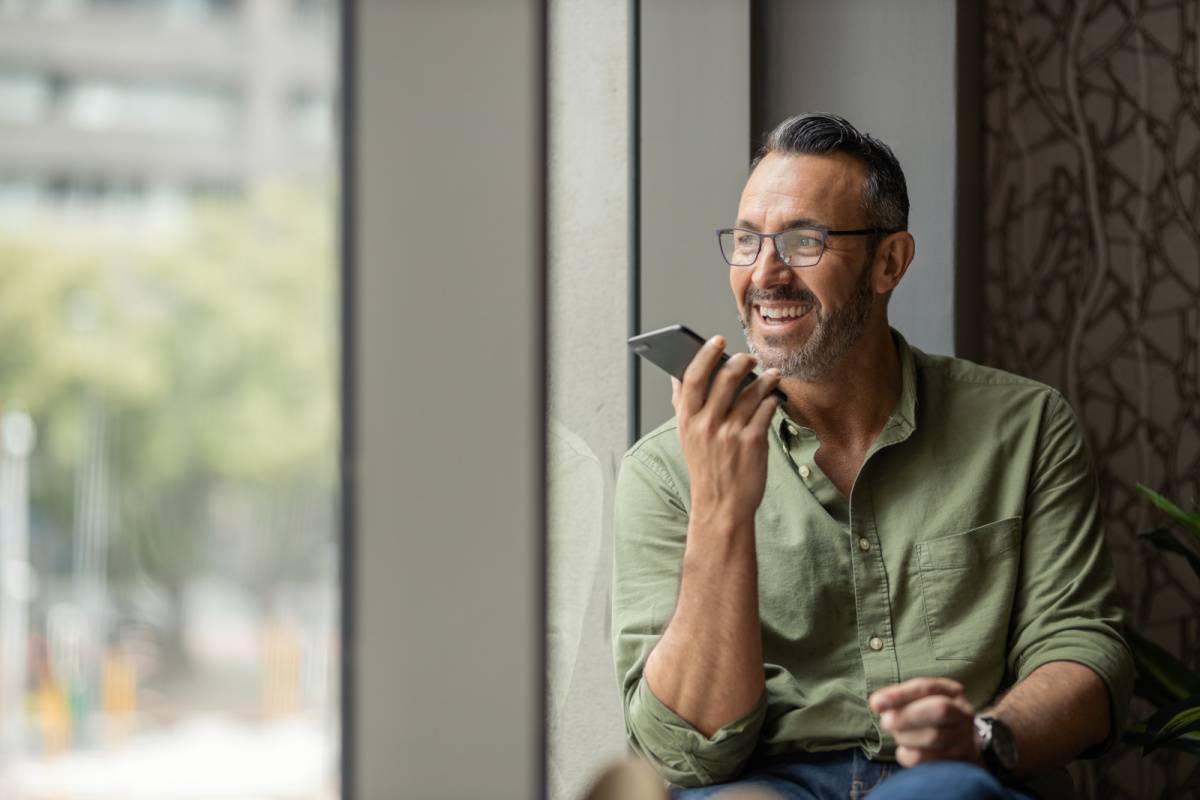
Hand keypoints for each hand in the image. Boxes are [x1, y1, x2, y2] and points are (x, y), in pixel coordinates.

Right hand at [670, 335, 781, 524]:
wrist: (721, 506)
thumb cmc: (706, 468)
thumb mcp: (686, 436)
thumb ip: (682, 405)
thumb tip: (677, 374)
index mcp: (687, 420)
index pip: (693, 377)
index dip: (705, 354)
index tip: (717, 340)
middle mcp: (707, 425)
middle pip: (725, 378)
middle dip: (741, 361)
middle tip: (750, 357)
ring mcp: (730, 433)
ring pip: (752, 392)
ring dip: (765, 379)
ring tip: (771, 375)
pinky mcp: (753, 443)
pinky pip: (766, 410)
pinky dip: (772, 400)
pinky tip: (773, 398)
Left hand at [869, 678, 981, 767]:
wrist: (963, 746)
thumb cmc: (931, 718)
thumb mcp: (920, 701)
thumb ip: (899, 699)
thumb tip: (877, 704)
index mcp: (951, 692)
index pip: (925, 688)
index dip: (899, 695)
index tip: (875, 703)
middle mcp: (962, 713)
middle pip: (938, 710)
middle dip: (906, 716)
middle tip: (885, 723)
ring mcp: (964, 739)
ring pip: (933, 737)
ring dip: (906, 737)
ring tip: (899, 736)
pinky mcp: (960, 761)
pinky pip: (929, 761)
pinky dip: (909, 756)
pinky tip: (906, 751)